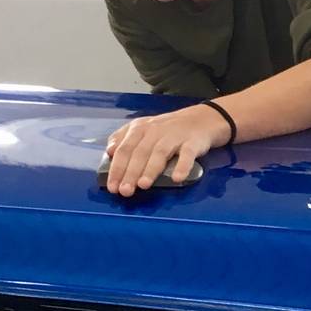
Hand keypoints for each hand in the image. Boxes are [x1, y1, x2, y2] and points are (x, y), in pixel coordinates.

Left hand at [102, 104, 230, 196]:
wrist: (202, 119)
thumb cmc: (168, 130)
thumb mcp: (143, 129)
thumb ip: (124, 139)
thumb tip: (109, 151)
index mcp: (140, 128)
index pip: (124, 149)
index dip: (117, 168)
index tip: (112, 186)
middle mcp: (155, 131)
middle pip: (140, 153)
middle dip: (130, 173)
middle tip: (125, 191)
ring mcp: (174, 136)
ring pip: (159, 153)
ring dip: (150, 170)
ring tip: (143, 185)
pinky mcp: (192, 142)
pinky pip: (187, 154)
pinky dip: (182, 166)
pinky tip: (177, 178)